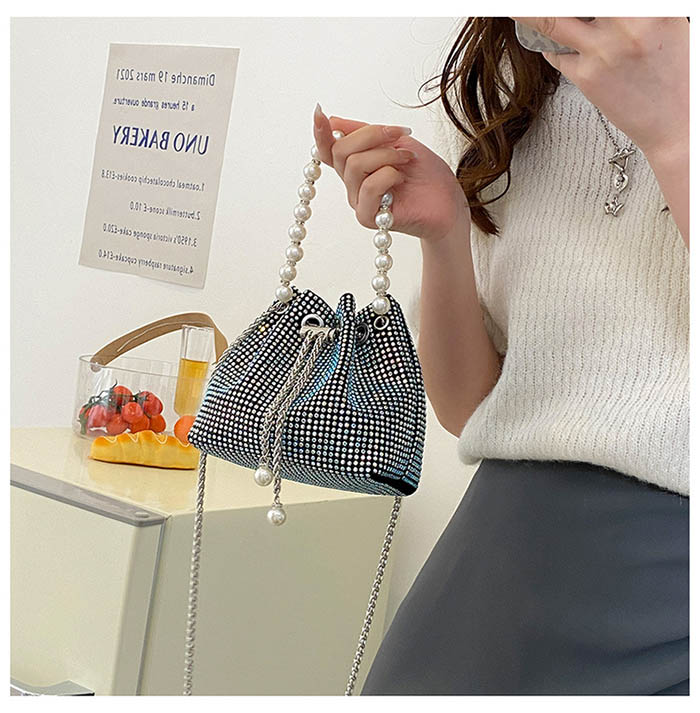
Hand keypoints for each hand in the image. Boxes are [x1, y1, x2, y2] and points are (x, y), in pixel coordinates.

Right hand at [312, 104, 469, 243]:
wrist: (448, 201)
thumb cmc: (426, 175)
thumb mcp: (397, 142)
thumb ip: (365, 133)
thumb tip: (334, 120)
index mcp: (356, 166)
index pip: (328, 150)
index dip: (320, 132)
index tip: (320, 113)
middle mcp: (353, 185)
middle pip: (341, 151)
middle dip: (372, 135)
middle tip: (399, 135)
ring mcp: (359, 202)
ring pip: (355, 166)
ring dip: (386, 155)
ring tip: (407, 160)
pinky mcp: (369, 217)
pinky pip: (368, 187)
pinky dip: (388, 175)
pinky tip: (402, 180)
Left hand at [511, 17, 688, 158]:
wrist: (678, 122)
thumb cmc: (676, 73)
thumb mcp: (664, 23)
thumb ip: (631, 11)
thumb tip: (598, 11)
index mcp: (652, 6)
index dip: (579, 0)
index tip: (570, 4)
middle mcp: (627, 23)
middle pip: (566, 4)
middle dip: (546, 6)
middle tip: (526, 6)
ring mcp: (602, 51)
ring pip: (550, 20)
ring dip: (528, 14)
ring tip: (517, 11)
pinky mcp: (587, 77)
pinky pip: (557, 55)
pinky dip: (553, 48)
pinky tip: (557, 46)